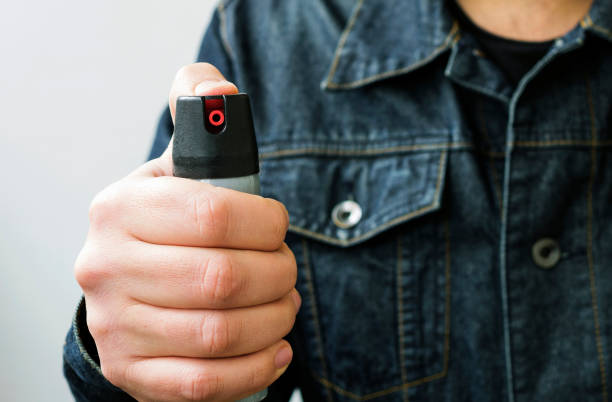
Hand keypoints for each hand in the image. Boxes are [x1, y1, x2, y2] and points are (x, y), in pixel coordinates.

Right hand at [74, 63, 299, 400]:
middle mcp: (107, 267)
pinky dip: (255, 370)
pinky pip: (205, 383)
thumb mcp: (177, 167)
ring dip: (273, 320)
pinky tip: (275, 350)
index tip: (278, 226)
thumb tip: (219, 89)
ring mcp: (116, 325)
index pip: (212, 213)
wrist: (126, 285)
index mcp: (121, 207)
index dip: (265, 223)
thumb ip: (200, 118)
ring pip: (221, 333)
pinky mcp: (132, 371)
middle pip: (222, 278)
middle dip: (277, 275)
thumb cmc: (168, 223)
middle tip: (287, 271)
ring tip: (284, 306)